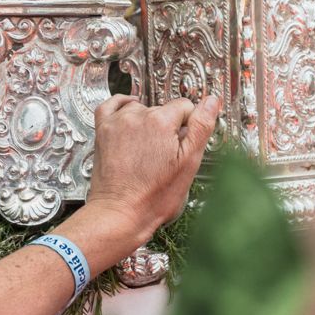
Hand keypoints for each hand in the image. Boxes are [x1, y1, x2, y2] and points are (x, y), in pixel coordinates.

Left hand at [85, 94, 221, 245]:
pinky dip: (122, 106)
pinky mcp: (103, 130)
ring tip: (150, 147)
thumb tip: (211, 102)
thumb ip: (201, 127)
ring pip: (141, 109)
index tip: (187, 139)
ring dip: (148, 121)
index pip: (185, 106)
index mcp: (161, 121)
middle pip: (163, 109)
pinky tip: (130, 116)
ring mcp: (118, 122)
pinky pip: (112, 105)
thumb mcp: (188, 163)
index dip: (190, 124)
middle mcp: (137, 116)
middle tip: (168, 152)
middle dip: (169, 126)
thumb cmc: (153, 196)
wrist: (120, 212)